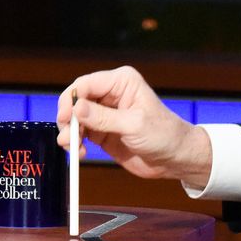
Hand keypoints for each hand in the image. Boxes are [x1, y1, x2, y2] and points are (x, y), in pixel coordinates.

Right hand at [56, 66, 212, 185]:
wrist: (175, 158)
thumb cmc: (164, 135)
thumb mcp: (134, 125)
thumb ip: (103, 118)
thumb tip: (76, 108)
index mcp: (121, 82)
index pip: (86, 84)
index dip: (71, 99)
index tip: (65, 118)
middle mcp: (110, 94)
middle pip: (76, 100)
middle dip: (68, 118)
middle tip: (68, 137)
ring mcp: (104, 113)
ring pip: (74, 118)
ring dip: (69, 133)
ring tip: (75, 148)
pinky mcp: (101, 131)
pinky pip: (80, 132)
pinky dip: (75, 142)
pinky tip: (80, 153)